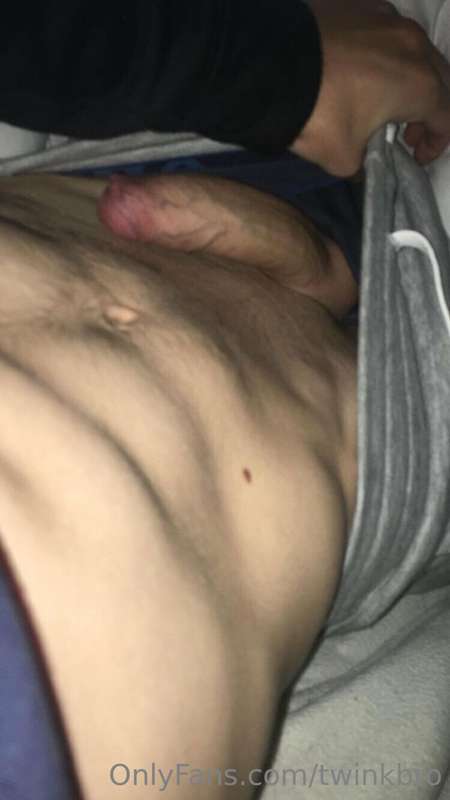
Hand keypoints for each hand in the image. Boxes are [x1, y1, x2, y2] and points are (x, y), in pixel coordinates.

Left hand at [290, 0, 449, 175]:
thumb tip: (360, 163)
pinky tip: (361, 72)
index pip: (446, 117)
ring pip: (415, 51)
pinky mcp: (360, 5)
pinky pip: (386, 32)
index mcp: (419, 84)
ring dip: (408, 80)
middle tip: (405, 134)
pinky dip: (384, 56)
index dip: (436, 143)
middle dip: (428, 110)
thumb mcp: (342, 159)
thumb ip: (363, 165)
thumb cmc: (314, 115)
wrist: (266, 65)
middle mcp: (413, 45)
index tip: (417, 157)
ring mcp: (387, 19)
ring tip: (383, 103)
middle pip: (439, 80)